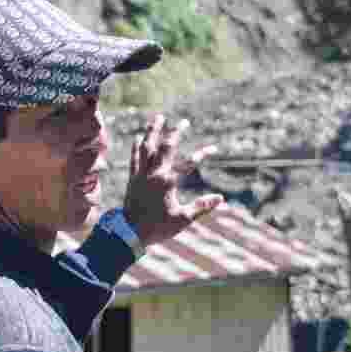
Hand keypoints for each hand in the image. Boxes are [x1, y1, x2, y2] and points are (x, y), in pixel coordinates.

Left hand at [122, 114, 222, 247]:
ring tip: (158, 118)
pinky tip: (138, 137)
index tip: (214, 148)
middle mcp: (154, 173)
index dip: (203, 154)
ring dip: (153, 131)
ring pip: (147, 147)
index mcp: (168, 181)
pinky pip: (134, 158)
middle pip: (166, 147)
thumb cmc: (158, 228)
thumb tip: (221, 199)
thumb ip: (201, 207)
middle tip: (184, 122)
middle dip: (176, 133)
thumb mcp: (183, 219)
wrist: (129, 233)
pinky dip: (137, 147)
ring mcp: (142, 174)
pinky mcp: (133, 178)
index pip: (189, 163)